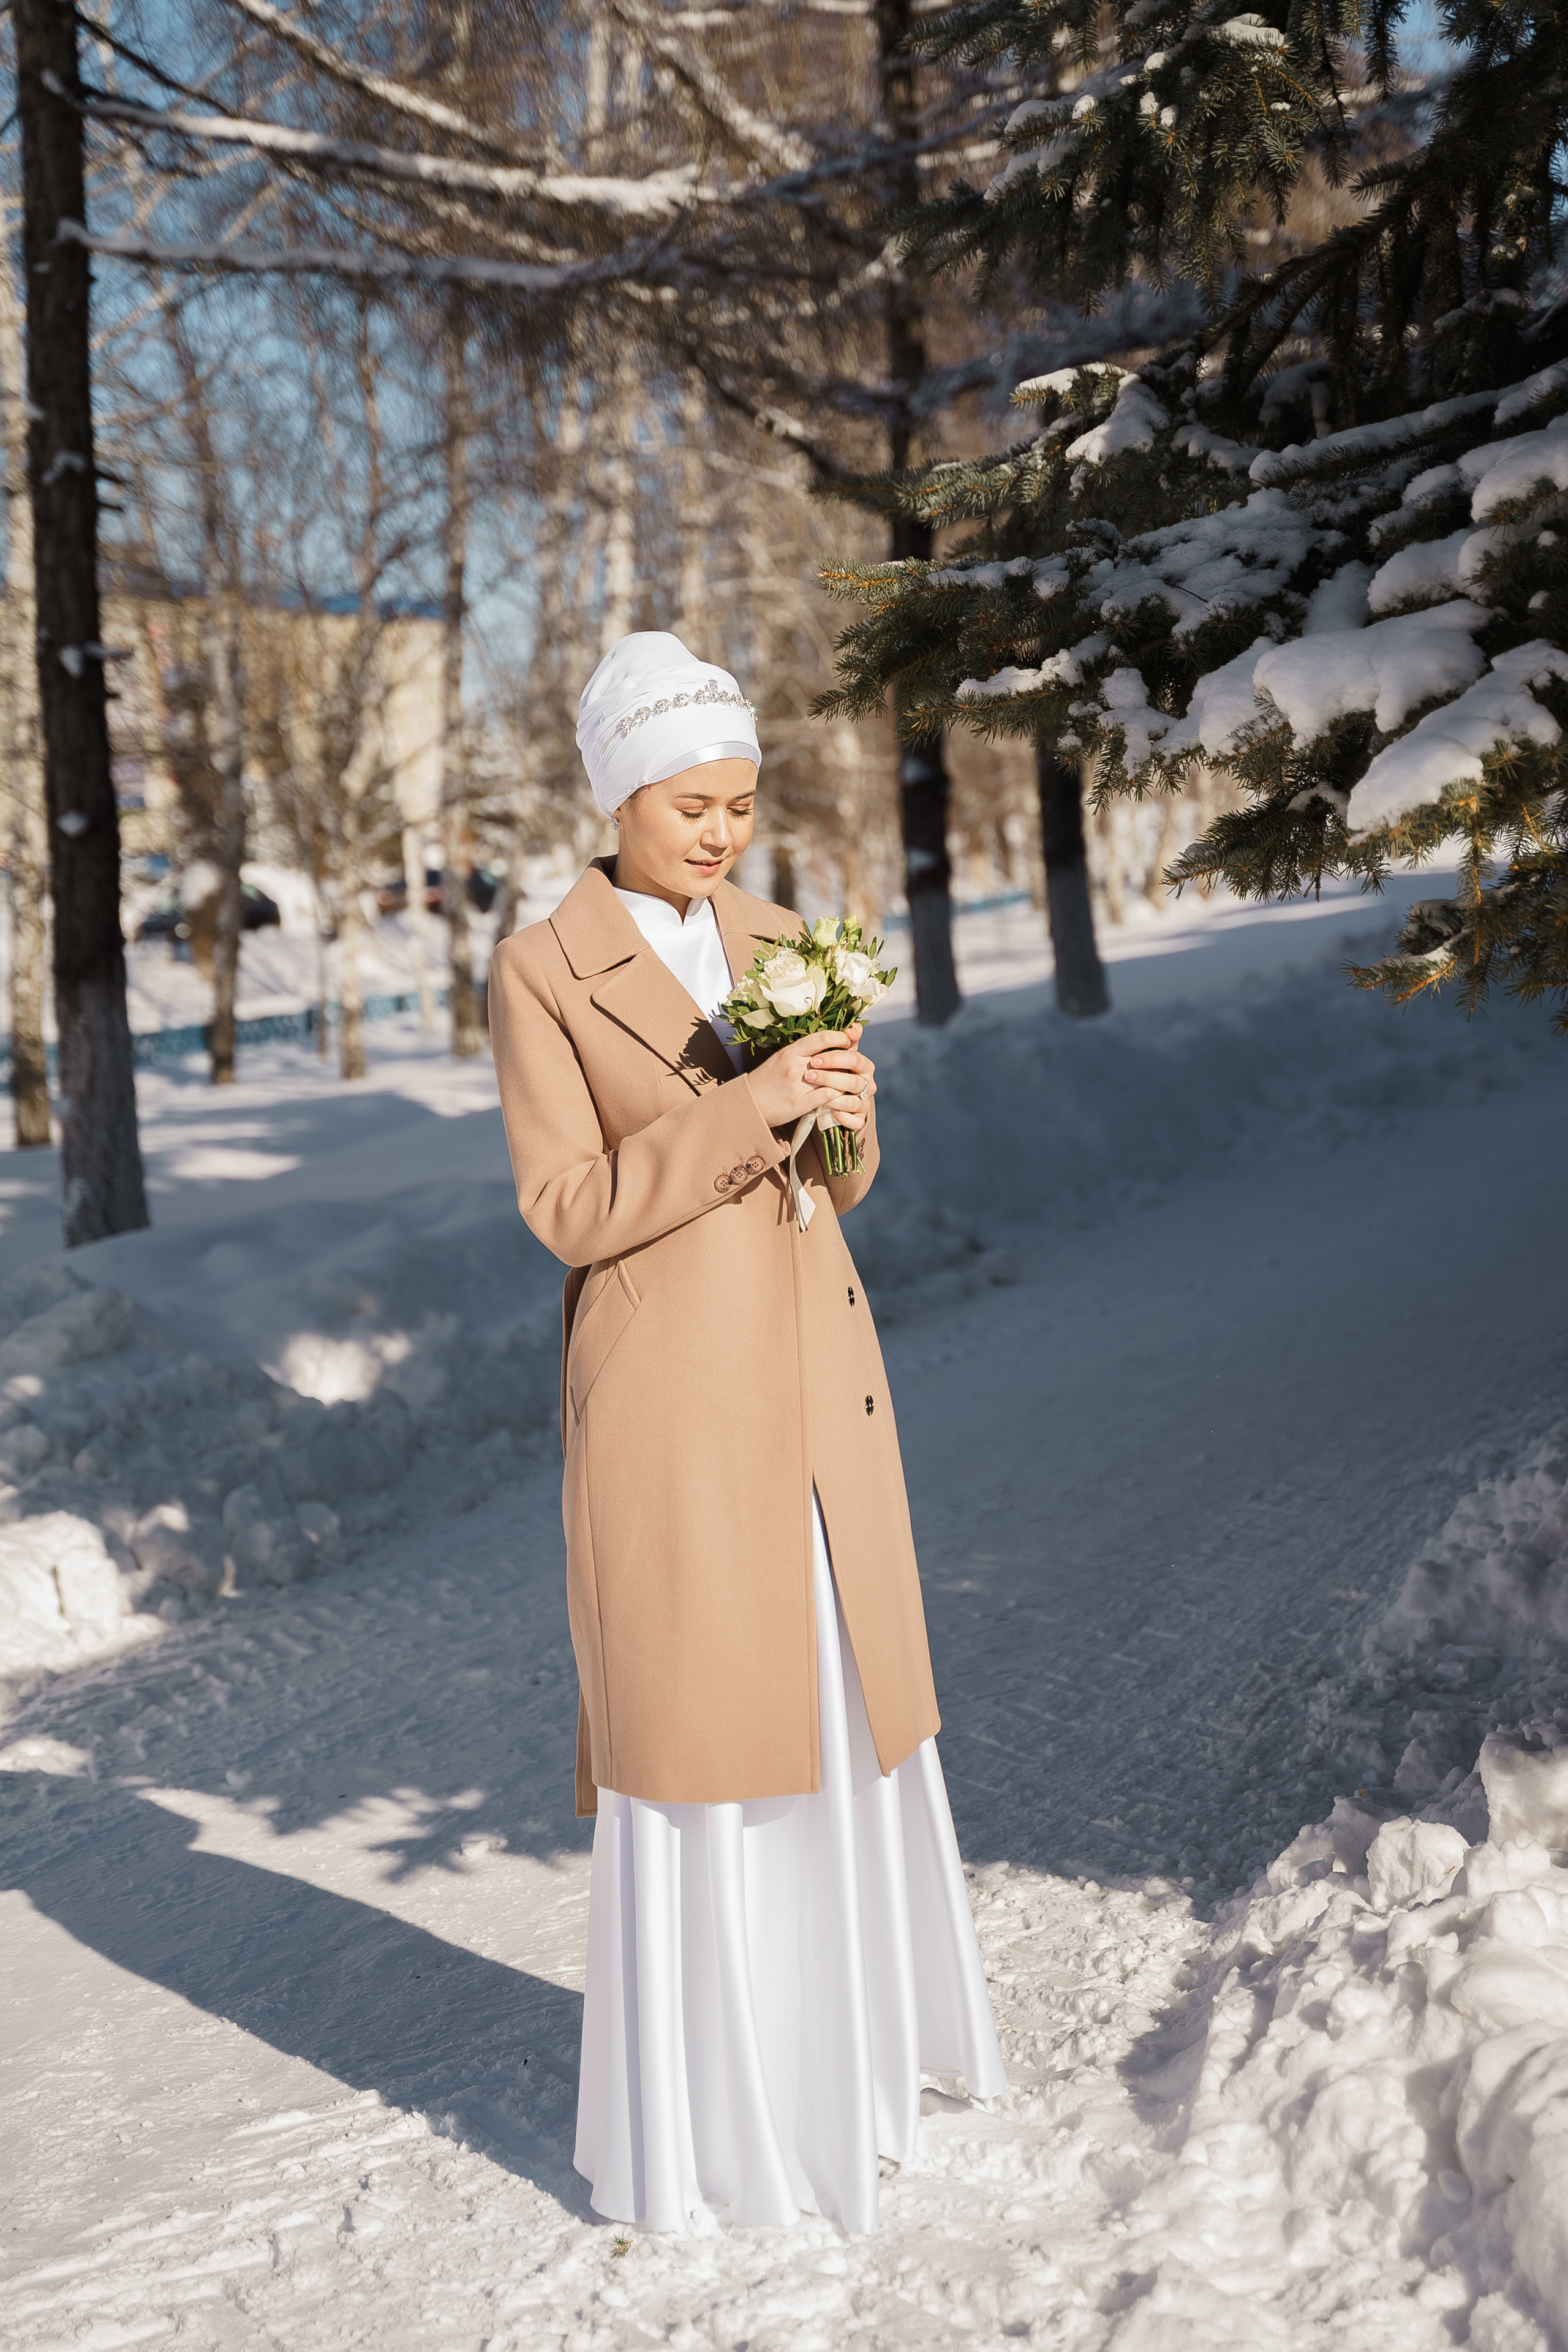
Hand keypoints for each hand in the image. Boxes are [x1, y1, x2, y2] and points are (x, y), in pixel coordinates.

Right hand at [747, 1027, 872, 1131]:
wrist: (750, 1103)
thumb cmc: (768, 1078)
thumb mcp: (782, 1057)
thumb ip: (803, 1050)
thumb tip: (828, 1041)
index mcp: (790, 1052)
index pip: (821, 1038)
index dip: (840, 1037)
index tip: (848, 1040)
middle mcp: (794, 1067)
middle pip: (831, 1057)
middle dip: (847, 1058)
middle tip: (855, 1060)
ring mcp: (798, 1086)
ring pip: (833, 1077)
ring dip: (845, 1077)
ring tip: (851, 1076)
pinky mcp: (801, 1105)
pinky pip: (828, 1096)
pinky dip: (838, 1094)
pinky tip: (841, 1093)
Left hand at [806, 1024, 875, 1135]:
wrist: (828, 1097)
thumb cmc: (831, 1071)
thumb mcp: (835, 1055)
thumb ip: (844, 1040)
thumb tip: (855, 1026)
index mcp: (864, 1065)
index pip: (855, 1059)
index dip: (836, 1059)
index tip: (814, 1059)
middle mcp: (868, 1084)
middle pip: (854, 1081)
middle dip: (830, 1078)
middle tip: (809, 1076)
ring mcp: (864, 1102)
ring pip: (853, 1102)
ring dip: (833, 1099)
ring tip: (814, 1095)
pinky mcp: (859, 1119)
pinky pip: (855, 1121)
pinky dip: (842, 1117)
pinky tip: (828, 1112)